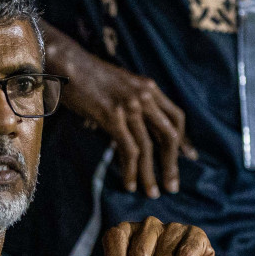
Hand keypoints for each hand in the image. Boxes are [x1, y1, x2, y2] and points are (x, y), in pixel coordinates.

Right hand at [55, 43, 195, 197]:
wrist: (67, 62)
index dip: (184, 141)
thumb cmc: (86, 75)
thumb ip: (129, 105)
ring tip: (151, 192)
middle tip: (172, 186)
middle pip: (168, 135)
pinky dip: (131, 170)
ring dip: (150, 174)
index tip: (187, 158)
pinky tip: (129, 183)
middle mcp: (144, 96)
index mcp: (148, 88)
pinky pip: (128, 149)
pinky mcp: (112, 116)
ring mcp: (129, 106)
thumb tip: (128, 131)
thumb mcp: (118, 86)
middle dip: (172, 164)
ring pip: (148, 147)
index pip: (176, 117)